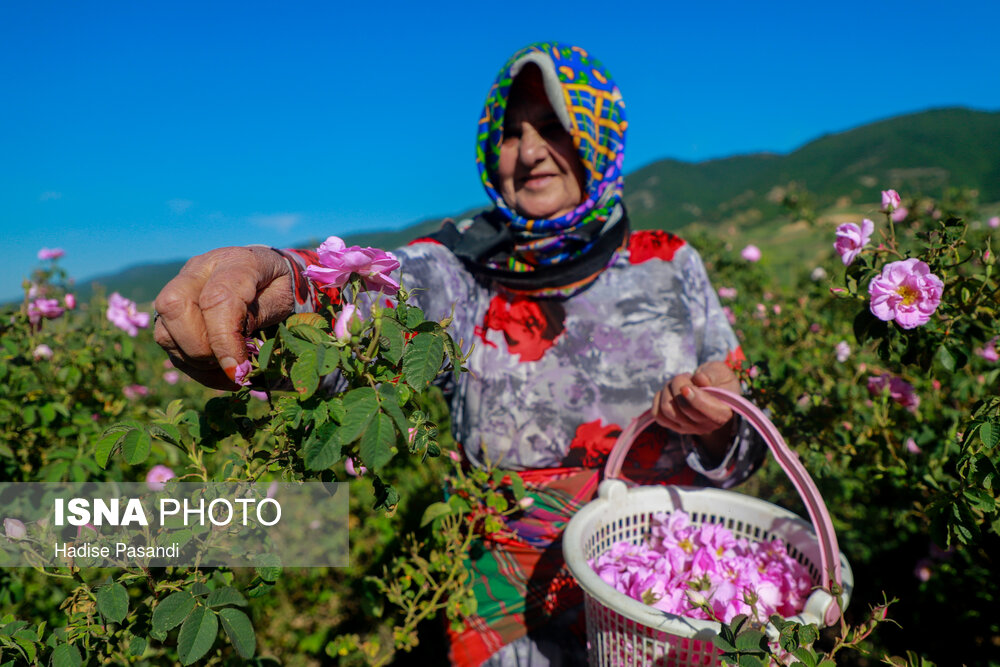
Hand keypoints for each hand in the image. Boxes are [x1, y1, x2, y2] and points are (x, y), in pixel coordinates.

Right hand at [153, 247, 293, 389]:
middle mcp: (198, 270)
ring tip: (230, 370)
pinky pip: (168, 345)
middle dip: (202, 349)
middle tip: (234, 365)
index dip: (224, 339)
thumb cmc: (278, 285)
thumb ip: (259, 315)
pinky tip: (219, 372)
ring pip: (165, 331)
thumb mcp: (282, 297)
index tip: (239, 370)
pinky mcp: (170, 311)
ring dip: (197, 362)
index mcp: (234, 262)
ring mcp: (179, 288)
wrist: (265, 272)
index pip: (217, 298)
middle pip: (175, 307)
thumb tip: (232, 346)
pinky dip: (193, 367)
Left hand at [651, 361, 740, 460]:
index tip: (687, 386)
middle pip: (683, 407)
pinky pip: (657, 414)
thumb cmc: (717, 379)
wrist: (711, 387)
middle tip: (685, 376)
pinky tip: (668, 392)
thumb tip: (699, 379)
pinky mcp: (672, 425)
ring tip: (677, 382)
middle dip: (679, 384)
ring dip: (668, 390)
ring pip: (667, 410)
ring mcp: (688, 428)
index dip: (694, 399)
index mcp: (722, 414)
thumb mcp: (720, 372)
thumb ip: (712, 376)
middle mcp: (705, 426)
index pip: (706, 412)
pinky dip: (658, 399)